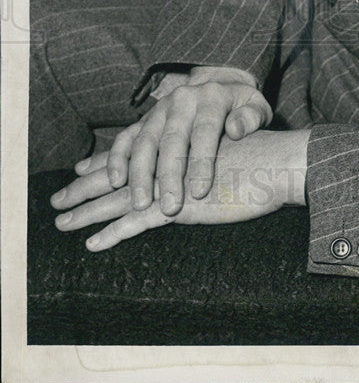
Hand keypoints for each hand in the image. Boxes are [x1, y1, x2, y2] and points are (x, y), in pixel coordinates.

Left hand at [50, 129, 308, 251]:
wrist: (276, 162)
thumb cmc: (259, 155)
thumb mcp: (226, 144)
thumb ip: (203, 146)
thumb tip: (198, 146)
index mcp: (177, 138)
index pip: (133, 148)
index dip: (106, 161)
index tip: (83, 169)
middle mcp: (167, 156)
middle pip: (117, 173)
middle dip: (85, 187)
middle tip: (58, 201)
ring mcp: (170, 182)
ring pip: (118, 197)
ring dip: (87, 211)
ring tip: (62, 223)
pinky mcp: (177, 206)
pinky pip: (136, 222)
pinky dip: (112, 233)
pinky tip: (93, 243)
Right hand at [96, 69, 271, 217]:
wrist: (220, 85)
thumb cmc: (241, 108)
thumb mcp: (257, 108)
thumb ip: (251, 118)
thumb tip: (235, 129)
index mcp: (212, 97)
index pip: (205, 130)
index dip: (202, 162)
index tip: (199, 192)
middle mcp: (182, 100)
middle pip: (172, 138)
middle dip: (168, 175)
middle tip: (170, 206)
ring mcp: (160, 110)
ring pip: (144, 140)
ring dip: (140, 173)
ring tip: (141, 203)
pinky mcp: (144, 120)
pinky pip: (125, 137)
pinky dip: (117, 158)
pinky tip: (116, 181)